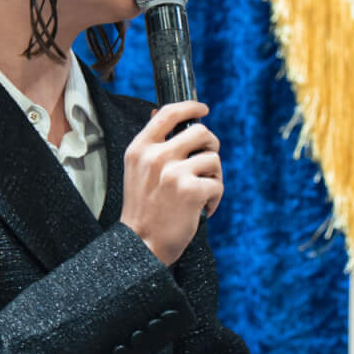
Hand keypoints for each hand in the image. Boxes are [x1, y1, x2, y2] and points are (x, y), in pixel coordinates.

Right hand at [118, 101, 222, 266]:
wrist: (140, 245)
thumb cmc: (143, 209)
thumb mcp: (136, 170)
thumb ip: (151, 144)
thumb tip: (158, 111)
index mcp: (140, 148)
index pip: (168, 113)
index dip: (190, 107)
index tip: (203, 109)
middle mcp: (156, 156)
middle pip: (201, 132)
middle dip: (211, 146)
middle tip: (208, 164)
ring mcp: (174, 173)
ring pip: (213, 159)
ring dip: (214, 176)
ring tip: (201, 193)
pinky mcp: (191, 190)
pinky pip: (218, 183)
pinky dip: (215, 198)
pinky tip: (202, 210)